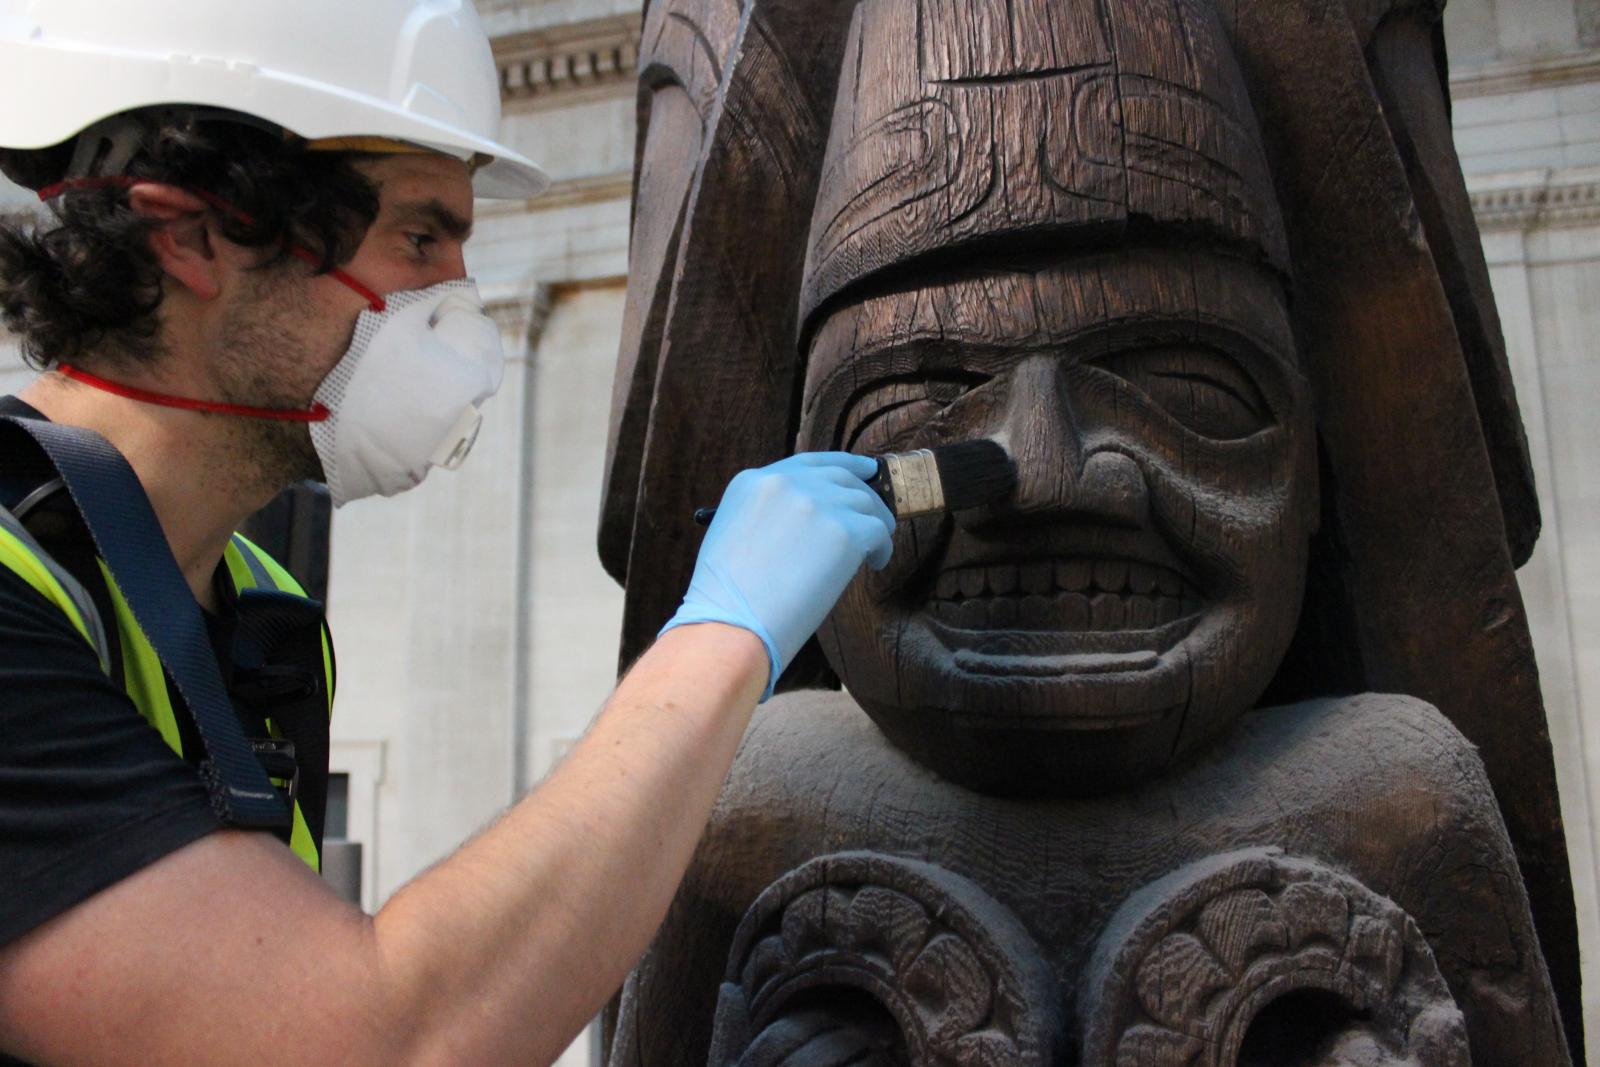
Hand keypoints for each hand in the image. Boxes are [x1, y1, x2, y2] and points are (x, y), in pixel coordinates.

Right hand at [660, 452, 894, 699]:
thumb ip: (769, 513)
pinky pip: (879, 532)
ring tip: (871, 552)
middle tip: (877, 517)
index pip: (809, 463)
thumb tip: (813, 519)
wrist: (732, 625)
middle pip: (843, 478)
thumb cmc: (728, 598)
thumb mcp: (732, 534)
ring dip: (874, 527)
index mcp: (754, 482)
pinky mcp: (845, 530)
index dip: (842, 466)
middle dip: (864, 497)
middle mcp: (787, 483)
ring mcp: (818, 504)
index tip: (864, 471)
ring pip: (866, 504)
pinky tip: (873, 564)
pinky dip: (881, 550)